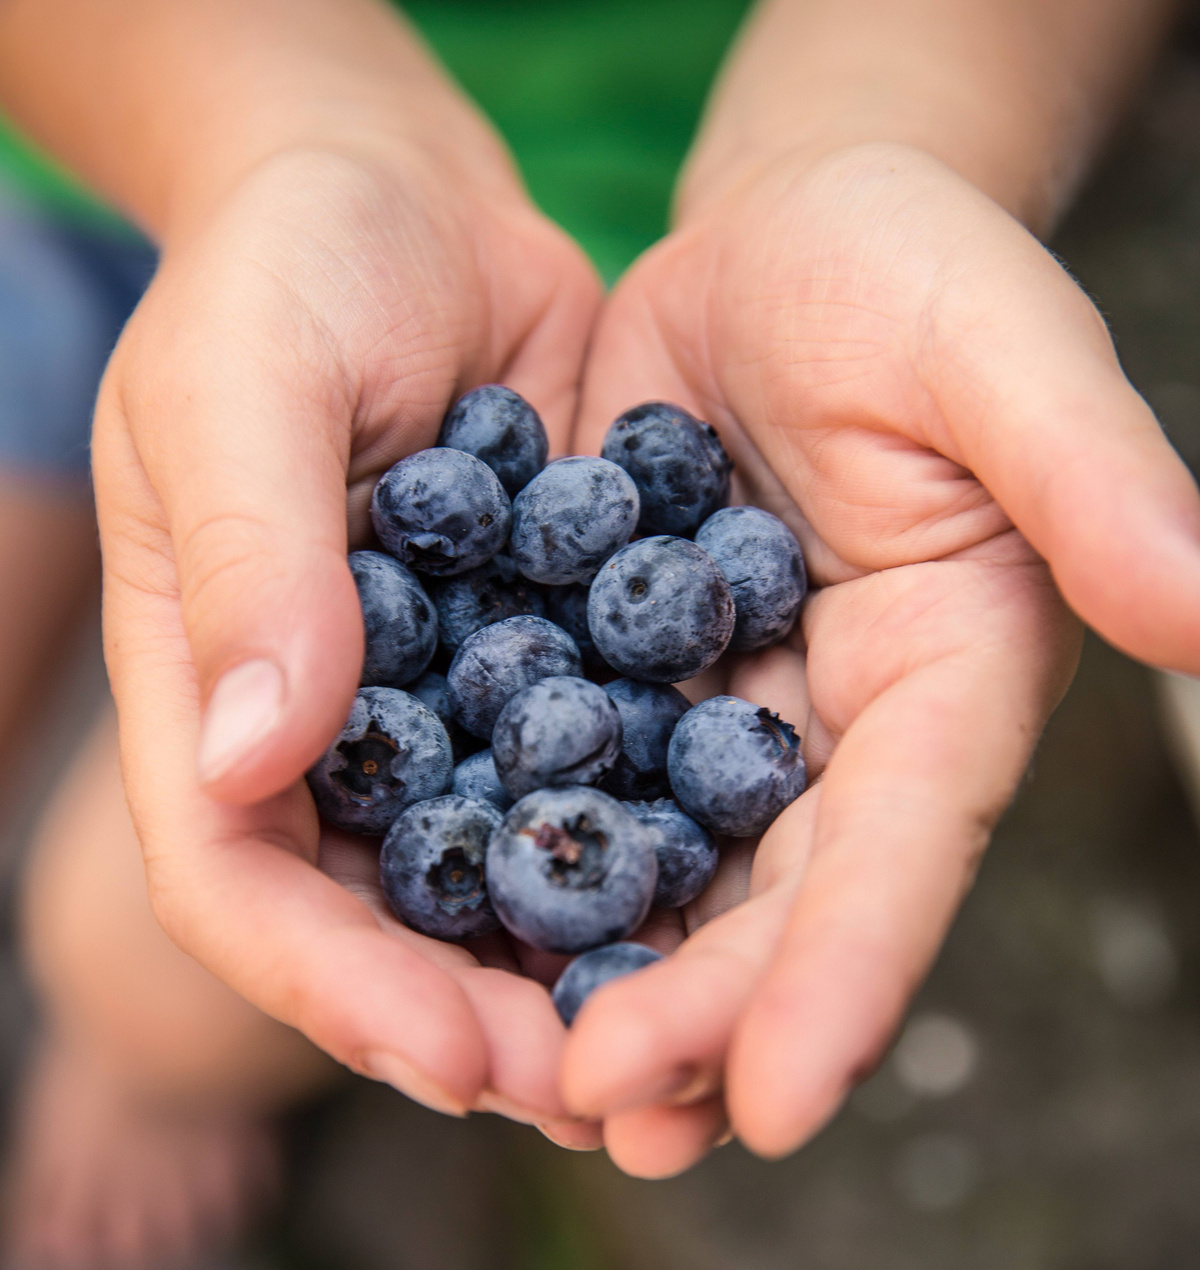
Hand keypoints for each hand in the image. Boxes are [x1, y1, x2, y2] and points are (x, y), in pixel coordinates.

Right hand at [94, 139, 602, 1126]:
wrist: (407, 202)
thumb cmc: (287, 265)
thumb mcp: (238, 379)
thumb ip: (247, 558)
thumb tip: (254, 756)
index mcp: (214, 687)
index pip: (243, 879)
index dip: (336, 984)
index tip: (450, 1056)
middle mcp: (328, 724)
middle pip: (382, 919)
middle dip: (474, 1017)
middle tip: (591, 1092)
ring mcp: (441, 698)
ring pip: (498, 872)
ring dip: (576, 966)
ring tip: (672, 1043)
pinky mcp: (544, 653)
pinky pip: (595, 769)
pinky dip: (648, 843)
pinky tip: (727, 897)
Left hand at [563, 142, 1199, 1174]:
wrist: (781, 237)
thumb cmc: (908, 268)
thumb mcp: (999, 352)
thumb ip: (1091, 482)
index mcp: (942, 675)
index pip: (901, 846)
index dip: (845, 973)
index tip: (777, 1101)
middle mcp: (833, 720)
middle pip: (770, 891)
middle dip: (697, 1006)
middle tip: (606, 1106)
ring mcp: (718, 699)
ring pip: (663, 861)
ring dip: (601, 970)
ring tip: (533, 1078)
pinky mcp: (617, 657)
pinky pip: (562, 767)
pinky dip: (515, 841)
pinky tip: (451, 914)